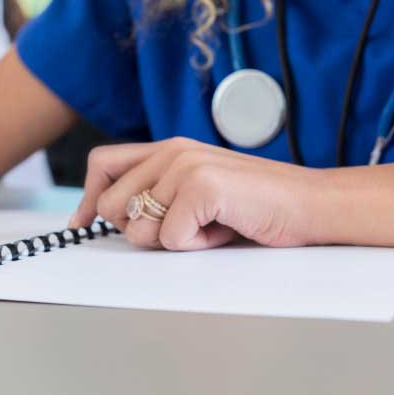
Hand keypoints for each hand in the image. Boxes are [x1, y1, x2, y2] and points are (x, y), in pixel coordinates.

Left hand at [70, 138, 327, 250]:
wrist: (311, 205)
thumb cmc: (259, 206)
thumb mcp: (199, 193)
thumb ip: (160, 194)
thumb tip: (110, 217)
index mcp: (169, 149)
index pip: (102, 164)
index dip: (87, 198)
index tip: (82, 224)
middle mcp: (172, 151)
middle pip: (111, 206)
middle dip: (140, 231)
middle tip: (184, 228)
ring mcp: (185, 166)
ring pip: (138, 229)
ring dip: (173, 241)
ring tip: (210, 226)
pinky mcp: (201, 187)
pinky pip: (170, 239)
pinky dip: (197, 246)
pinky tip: (224, 229)